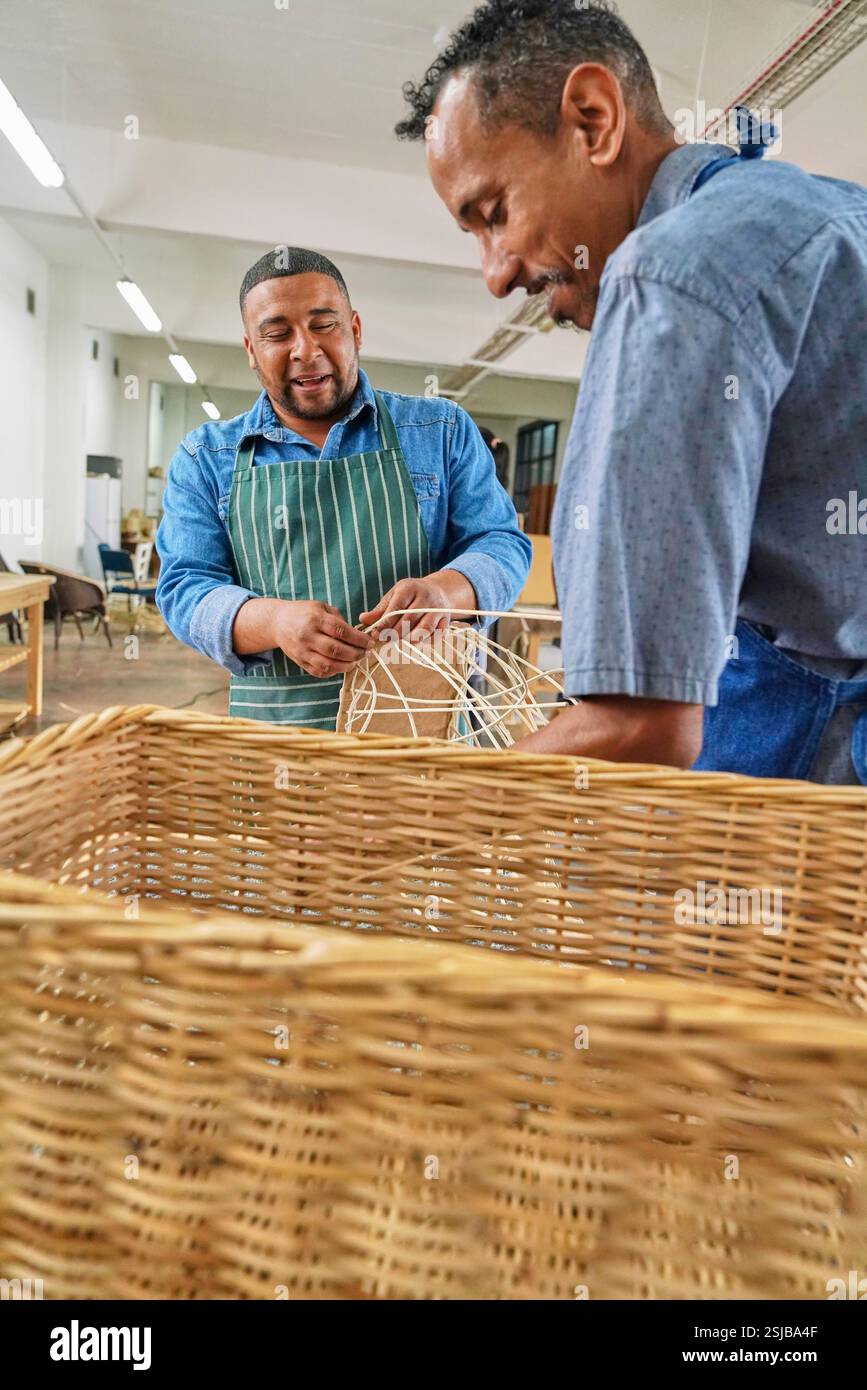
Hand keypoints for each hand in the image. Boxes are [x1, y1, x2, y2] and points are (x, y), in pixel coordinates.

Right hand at [271, 600, 370, 677]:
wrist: (277, 622)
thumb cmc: (304, 613)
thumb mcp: (321, 607)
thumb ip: (339, 619)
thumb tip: (357, 635)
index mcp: (315, 619)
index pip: (341, 631)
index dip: (358, 639)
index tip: (369, 642)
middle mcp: (307, 636)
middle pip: (336, 650)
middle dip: (356, 654)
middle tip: (365, 653)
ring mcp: (303, 651)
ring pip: (328, 665)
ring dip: (347, 666)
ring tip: (356, 661)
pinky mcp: (300, 662)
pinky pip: (319, 672)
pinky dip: (334, 671)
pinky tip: (341, 666)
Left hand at [359, 570, 476, 641]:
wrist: (438, 590)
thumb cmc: (411, 595)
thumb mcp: (394, 595)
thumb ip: (379, 609)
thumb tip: (362, 619)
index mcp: (410, 588)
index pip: (396, 608)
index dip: (385, 623)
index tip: (375, 634)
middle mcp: (426, 597)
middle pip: (409, 620)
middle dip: (395, 633)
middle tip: (385, 640)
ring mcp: (438, 609)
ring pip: (424, 629)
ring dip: (410, 638)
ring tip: (401, 640)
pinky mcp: (447, 621)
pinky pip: (436, 635)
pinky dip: (426, 641)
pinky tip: (416, 639)